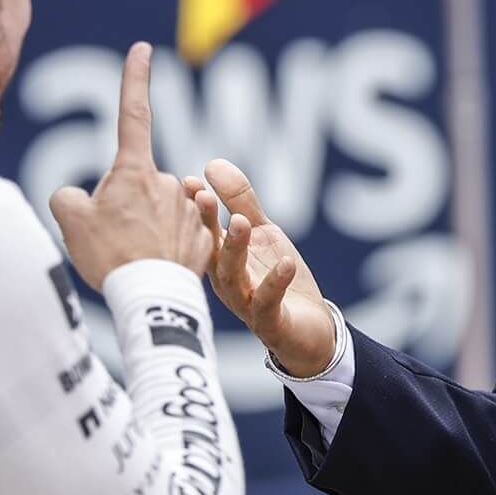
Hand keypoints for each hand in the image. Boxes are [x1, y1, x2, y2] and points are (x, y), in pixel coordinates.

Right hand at [50, 43, 212, 289]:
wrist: (151, 298)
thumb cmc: (109, 256)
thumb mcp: (70, 221)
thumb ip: (69, 197)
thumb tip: (79, 197)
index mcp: (135, 170)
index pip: (133, 114)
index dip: (135, 80)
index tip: (143, 50)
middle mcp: (168, 182)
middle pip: (138, 184)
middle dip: (125, 205)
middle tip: (113, 239)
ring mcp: (190, 209)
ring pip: (159, 212)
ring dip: (146, 229)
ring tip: (135, 258)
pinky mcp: (206, 238)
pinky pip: (178, 237)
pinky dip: (166, 251)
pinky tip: (157, 269)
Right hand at [185, 159, 334, 377]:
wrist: (308, 330)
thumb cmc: (277, 279)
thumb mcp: (263, 234)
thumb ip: (240, 201)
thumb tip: (212, 164)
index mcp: (220, 260)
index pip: (202, 231)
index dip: (195, 208)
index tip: (186, 181)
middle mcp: (227, 282)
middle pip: (210, 251)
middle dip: (205, 224)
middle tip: (201, 196)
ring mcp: (246, 304)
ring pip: (233, 278)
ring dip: (235, 249)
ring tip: (240, 222)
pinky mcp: (271, 323)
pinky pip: (269, 303)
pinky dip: (275, 283)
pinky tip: (285, 262)